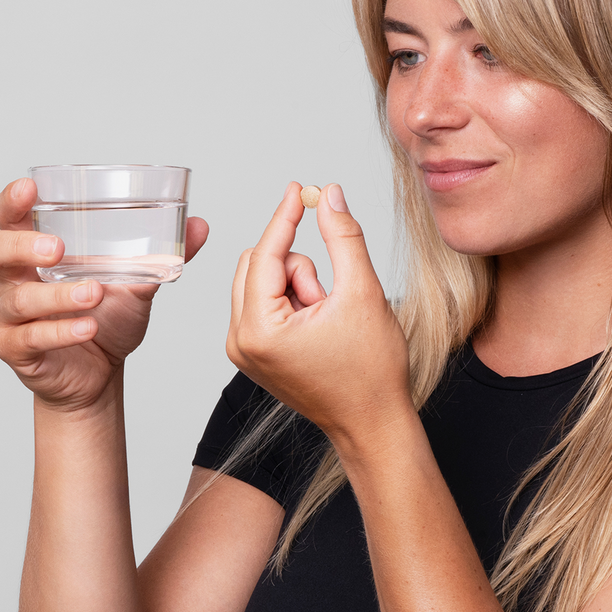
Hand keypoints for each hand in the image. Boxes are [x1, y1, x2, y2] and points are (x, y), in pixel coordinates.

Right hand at [0, 177, 208, 410]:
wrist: (100, 374)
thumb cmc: (106, 318)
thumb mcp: (136, 283)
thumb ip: (162, 254)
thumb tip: (198, 226)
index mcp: (34, 252)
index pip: (9, 218)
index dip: (11, 201)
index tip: (29, 189)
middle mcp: (14, 279)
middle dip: (22, 245)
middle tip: (58, 248)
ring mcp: (9, 317)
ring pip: (18, 299)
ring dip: (57, 296)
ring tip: (93, 294)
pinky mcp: (16, 350)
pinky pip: (30, 339)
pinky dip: (61, 332)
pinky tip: (86, 328)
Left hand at [227, 182, 409, 444]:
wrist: (372, 423)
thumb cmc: (372, 372)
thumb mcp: (363, 293)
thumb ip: (344, 237)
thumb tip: (330, 195)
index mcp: (258, 330)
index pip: (266, 254)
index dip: (285, 216)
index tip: (299, 188)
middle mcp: (239, 341)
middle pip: (257, 263)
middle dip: (299, 266)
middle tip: (331, 295)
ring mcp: (243, 350)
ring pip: (262, 280)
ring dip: (299, 284)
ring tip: (329, 317)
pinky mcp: (253, 353)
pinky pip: (265, 302)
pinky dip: (294, 300)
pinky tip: (319, 325)